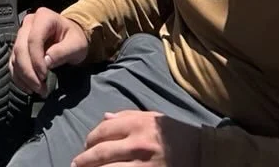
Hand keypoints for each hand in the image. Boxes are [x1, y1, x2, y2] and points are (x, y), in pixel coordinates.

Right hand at [9, 8, 89, 96]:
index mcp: (44, 17)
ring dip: (24, 77)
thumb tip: (46, 62)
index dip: (36, 59)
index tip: (44, 76)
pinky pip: (13, 63)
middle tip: (40, 88)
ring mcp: (21, 35)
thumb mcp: (76, 45)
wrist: (71, 38)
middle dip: (28, 72)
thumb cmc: (74, 39)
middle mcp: (28, 23)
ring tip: (38, 90)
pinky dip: (18, 77)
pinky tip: (29, 87)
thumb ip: (62, 51)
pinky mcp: (18, 47)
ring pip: (15, 57)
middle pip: (20, 48)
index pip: (33, 39)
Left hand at [72, 111, 200, 166]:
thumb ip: (127, 117)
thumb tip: (104, 118)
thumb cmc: (176, 133)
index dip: (91, 138)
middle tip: (75, 164)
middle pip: (102, 152)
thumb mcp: (153, 118)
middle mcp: (138, 143)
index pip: (104, 130)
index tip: (85, 145)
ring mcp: (143, 165)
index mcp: (138, 123)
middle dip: (85, 159)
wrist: (202, 152)